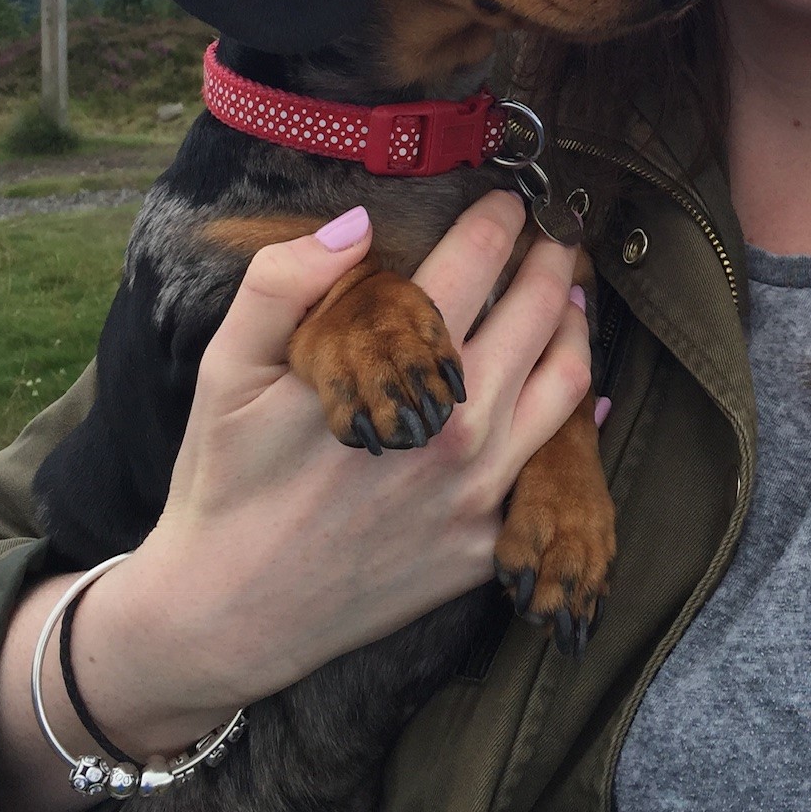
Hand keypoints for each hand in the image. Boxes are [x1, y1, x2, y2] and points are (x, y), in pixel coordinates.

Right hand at [0, 192, 588, 811]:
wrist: (228, 612)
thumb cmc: (227, 478)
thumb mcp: (227, 366)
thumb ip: (285, 280)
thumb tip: (356, 222)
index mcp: (396, 368)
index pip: (475, 263)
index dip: (498, 219)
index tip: (506, 199)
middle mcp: (457, 425)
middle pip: (540, 313)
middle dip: (553, 261)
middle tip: (554, 238)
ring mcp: (481, 490)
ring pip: (567, 383)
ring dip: (576, 328)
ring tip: (569, 299)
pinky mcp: (486, 544)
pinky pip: (556, 467)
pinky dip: (580, 421)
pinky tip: (583, 395)